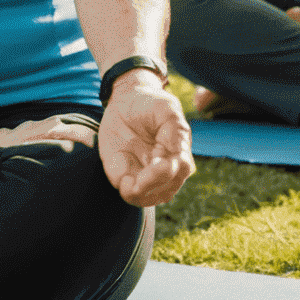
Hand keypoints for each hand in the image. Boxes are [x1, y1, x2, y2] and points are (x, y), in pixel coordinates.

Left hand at [97, 76, 194, 206]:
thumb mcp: (165, 108)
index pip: (179, 171)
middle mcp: (166, 171)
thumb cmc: (150, 104)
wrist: (126, 101)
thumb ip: (175, 130)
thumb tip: (177, 154)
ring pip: (146, 198)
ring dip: (135, 192)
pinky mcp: (127, 176)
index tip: (154, 163)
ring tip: (125, 174)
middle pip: (164, 191)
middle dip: (149, 186)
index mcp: (179, 153)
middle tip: (134, 176)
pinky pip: (126, 191)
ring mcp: (146, 176)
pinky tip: (120, 167)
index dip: (165, 172)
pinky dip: (122, 184)